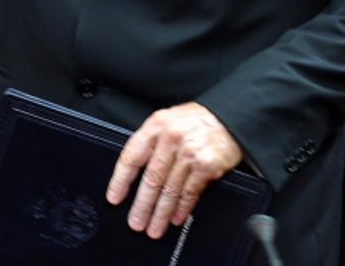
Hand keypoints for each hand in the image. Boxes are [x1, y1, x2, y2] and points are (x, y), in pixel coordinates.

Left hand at [106, 102, 242, 237]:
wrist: (229, 118)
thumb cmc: (196, 121)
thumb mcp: (169, 121)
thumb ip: (152, 142)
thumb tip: (133, 175)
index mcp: (157, 125)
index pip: (132, 156)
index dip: (121, 180)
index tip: (115, 198)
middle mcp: (172, 137)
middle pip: (151, 178)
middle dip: (142, 205)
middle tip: (136, 222)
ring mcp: (190, 152)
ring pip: (169, 189)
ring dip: (161, 213)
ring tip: (155, 227)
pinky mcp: (206, 165)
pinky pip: (189, 192)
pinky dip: (181, 208)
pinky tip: (176, 217)